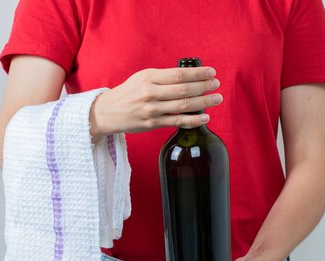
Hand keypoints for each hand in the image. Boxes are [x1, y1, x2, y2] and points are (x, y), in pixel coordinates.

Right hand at [89, 66, 222, 139]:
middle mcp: (150, 93)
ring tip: (216, 99)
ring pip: (183, 106)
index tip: (211, 72)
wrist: (108, 112)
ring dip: (204, 102)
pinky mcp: (152, 124)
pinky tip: (205, 117)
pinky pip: (177, 122)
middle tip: (216, 85)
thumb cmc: (128, 93)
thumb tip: (188, 78)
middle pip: (184, 89)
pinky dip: (193, 120)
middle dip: (204, 87)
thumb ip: (162, 78)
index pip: (179, 74)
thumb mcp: (142, 78)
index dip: (198, 73)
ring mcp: (152, 110)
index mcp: (148, 78)